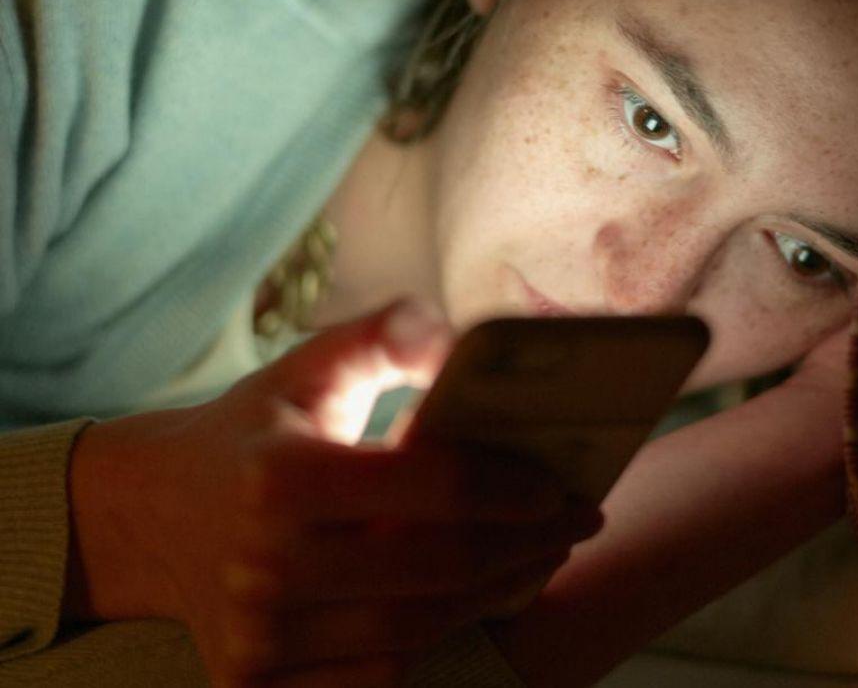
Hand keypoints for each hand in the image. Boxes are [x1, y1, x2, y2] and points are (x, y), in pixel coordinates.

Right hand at [66, 300, 603, 686]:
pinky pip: (374, 677)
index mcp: (280, 477)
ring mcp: (257, 636)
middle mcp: (264, 565)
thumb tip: (463, 348)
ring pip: (415, 631)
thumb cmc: (253, 429)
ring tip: (541, 556)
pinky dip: (436, 642)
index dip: (510, 487)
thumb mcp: (308, 365)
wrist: (149, 514)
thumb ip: (387, 335)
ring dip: (493, 596)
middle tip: (578, 522)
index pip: (430, 487)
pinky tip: (477, 601)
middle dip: (525, 547)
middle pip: (435, 570)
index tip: (561, 483)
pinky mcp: (255, 681)